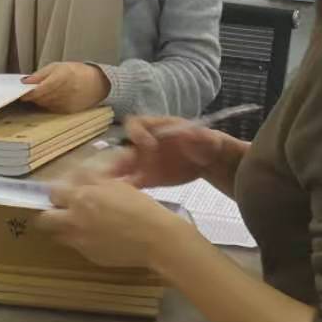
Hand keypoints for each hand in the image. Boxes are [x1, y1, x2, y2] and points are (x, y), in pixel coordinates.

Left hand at [20, 61, 110, 112]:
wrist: (96, 83)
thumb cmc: (75, 72)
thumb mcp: (57, 67)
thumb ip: (40, 75)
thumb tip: (24, 82)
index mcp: (63, 76)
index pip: (42, 88)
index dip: (30, 92)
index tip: (21, 92)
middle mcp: (66, 91)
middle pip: (42, 97)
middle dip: (33, 96)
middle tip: (27, 92)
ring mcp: (68, 102)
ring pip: (46, 104)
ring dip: (40, 100)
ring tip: (40, 94)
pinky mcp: (69, 111)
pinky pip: (53, 109)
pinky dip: (48, 104)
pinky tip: (50, 99)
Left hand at [38, 171, 195, 269]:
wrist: (155, 237)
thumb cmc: (140, 206)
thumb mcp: (116, 185)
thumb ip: (95, 181)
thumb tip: (84, 176)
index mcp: (81, 197)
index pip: (53, 192)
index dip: (58, 192)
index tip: (64, 192)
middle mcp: (74, 220)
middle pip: (45, 219)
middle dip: (51, 213)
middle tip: (64, 211)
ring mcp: (80, 241)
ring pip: (57, 235)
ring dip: (63, 229)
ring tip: (78, 225)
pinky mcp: (90, 256)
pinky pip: (76, 247)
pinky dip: (81, 241)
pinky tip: (98, 237)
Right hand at [103, 116, 248, 188]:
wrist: (209, 161)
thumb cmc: (204, 142)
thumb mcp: (204, 135)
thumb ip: (199, 134)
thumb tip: (194, 133)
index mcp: (155, 128)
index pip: (135, 124)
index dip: (137, 133)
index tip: (148, 146)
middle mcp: (144, 144)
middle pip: (123, 147)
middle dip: (118, 159)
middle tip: (119, 172)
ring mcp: (144, 161)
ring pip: (123, 166)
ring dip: (117, 175)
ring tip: (113, 187)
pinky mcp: (147, 178)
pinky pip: (133, 182)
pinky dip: (128, 189)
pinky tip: (126, 197)